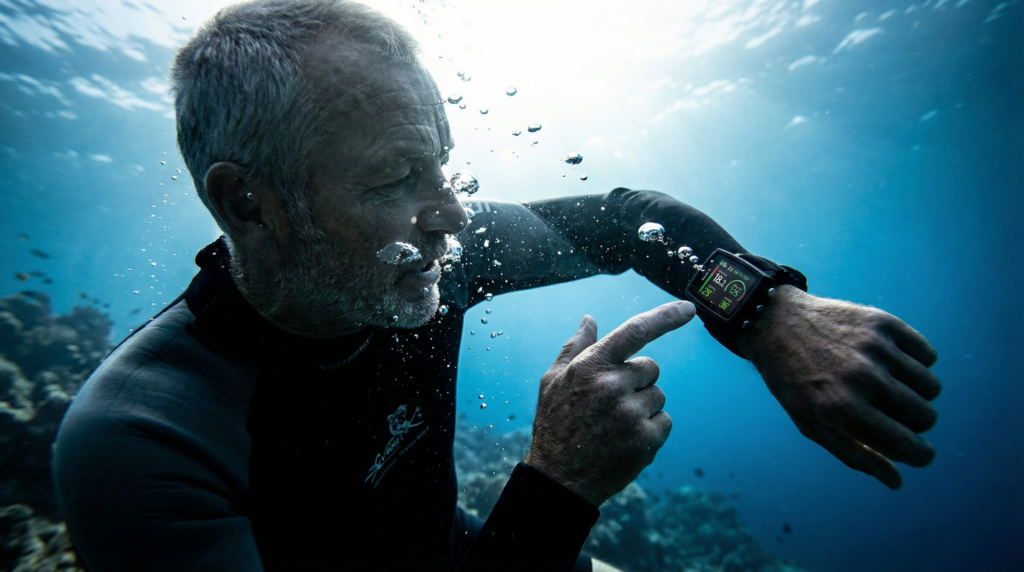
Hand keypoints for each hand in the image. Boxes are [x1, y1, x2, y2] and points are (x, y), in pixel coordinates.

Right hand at [524, 301, 696, 505]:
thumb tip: (590, 319)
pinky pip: (665, 421)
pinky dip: (651, 429)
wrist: (559, 478)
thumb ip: (575, 347)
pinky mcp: (646, 439)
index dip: (666, 316)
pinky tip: (625, 440)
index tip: (689, 309)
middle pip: (651, 368)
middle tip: (611, 403)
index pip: (635, 331)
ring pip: (659, 395)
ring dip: (644, 406)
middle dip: (637, 381)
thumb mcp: (553, 380)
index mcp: (591, 366)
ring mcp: (631, 414)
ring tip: (614, 425)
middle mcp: (613, 385)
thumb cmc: (556, 423)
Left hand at [738, 286, 940, 488]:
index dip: (920, 456)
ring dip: (918, 394)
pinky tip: (892, 363)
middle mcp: (860, 377)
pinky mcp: (883, 322)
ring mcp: (874, 347)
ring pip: (931, 387)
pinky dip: (917, 364)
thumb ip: (854, 454)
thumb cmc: (792, 380)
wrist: (775, 322)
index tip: (919, 454)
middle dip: (916, 424)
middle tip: (892, 414)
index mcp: (841, 408)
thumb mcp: (811, 423)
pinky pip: (928, 355)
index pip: (906, 445)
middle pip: (925, 417)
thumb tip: (897, 481)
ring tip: (890, 387)